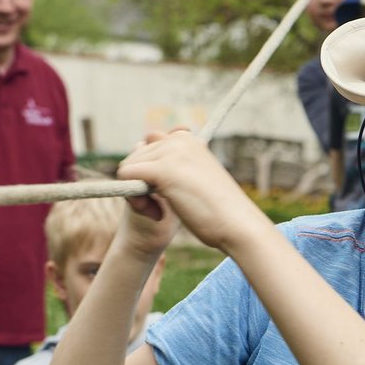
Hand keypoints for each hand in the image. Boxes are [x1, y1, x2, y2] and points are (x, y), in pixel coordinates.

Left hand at [117, 130, 270, 252]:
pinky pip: (126, 175)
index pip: (149, 144)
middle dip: (140, 181)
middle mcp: (179, 140)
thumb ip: (176, 166)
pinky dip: (134, 199)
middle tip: (161, 208)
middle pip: (135, 156)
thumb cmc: (220, 210)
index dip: (149, 170)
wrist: (238, 225)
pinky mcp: (163, 169)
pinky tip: (156, 214)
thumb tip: (148, 145)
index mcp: (188, 140)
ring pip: (129, 166)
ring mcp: (171, 152)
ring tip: (162, 212)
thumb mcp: (196, 180)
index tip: (165, 192)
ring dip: (137, 193)